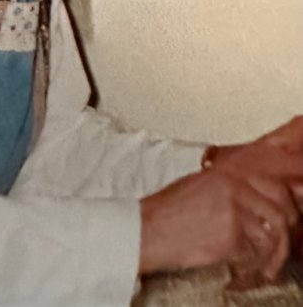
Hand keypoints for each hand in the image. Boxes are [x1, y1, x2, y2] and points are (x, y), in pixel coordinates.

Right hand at [139, 116, 302, 282]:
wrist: (152, 229)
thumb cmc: (173, 211)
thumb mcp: (205, 186)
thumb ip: (236, 188)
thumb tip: (267, 200)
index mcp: (230, 171)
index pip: (276, 182)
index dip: (291, 201)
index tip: (295, 215)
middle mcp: (235, 184)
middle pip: (283, 203)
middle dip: (291, 229)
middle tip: (285, 245)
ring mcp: (234, 206)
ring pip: (277, 229)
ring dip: (277, 252)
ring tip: (268, 264)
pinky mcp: (231, 231)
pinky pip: (260, 249)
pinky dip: (259, 263)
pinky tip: (251, 268)